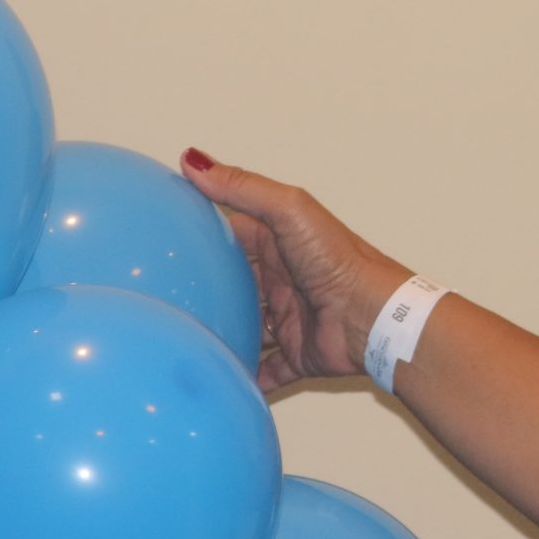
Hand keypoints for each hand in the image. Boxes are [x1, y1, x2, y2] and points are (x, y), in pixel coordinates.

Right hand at [178, 148, 410, 394]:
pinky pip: (267, 369)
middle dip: (209, 289)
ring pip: (248, 328)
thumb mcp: (288, 211)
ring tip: (183, 339)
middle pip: (237, 285)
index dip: (206, 233)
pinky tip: (218, 379)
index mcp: (278, 244)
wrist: (372, 319)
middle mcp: (282, 281)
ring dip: (224, 333)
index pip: (235, 234)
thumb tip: (192, 159)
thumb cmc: (338, 260)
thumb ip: (242, 188)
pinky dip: (247, 375)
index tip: (167, 236)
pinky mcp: (296, 355)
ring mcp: (288, 320)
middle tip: (166, 297)